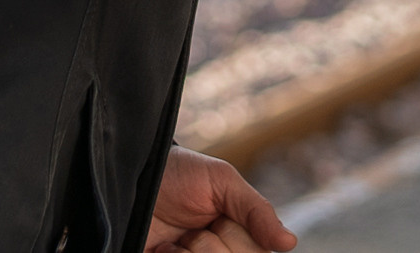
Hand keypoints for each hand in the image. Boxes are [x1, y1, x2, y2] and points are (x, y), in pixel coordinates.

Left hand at [147, 148, 293, 252]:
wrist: (131, 175)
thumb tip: (289, 244)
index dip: (235, 238)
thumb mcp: (222, 181)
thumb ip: (256, 210)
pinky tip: (161, 250)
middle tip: (193, 228)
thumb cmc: (178, 173)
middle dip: (210, 246)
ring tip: (174, 241)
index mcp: (239, 237)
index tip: (217, 219)